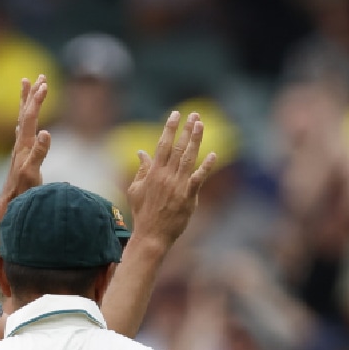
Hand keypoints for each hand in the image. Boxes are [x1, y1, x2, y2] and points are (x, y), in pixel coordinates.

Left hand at [0, 75, 51, 204]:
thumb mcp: (32, 173)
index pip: (32, 116)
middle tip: (38, 76)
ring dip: (27, 102)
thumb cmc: (22, 193)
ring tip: (27, 87)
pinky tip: (24, 122)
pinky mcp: (21, 157)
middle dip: (32, 94)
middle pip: (26, 113)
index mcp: (25, 145)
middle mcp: (21, 144)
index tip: (45, 83)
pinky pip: (23, 130)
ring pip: (24, 119)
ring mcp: (20, 150)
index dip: (38, 99)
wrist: (8, 206)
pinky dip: (26, 120)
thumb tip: (46, 132)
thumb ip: (39, 153)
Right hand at [124, 111, 218, 247]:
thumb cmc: (142, 212)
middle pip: (178, 147)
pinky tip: (212, 155)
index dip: (170, 128)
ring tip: (201, 125)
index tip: (176, 114)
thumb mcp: (136, 189)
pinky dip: (206, 167)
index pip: (163, 144)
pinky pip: (198, 178)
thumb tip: (140, 152)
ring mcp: (177, 186)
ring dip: (195, 140)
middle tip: (194, 115)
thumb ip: (141, 169)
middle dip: (186, 129)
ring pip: (188, 158)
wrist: (151, 234)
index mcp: (153, 172)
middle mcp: (165, 176)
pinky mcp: (187, 197)